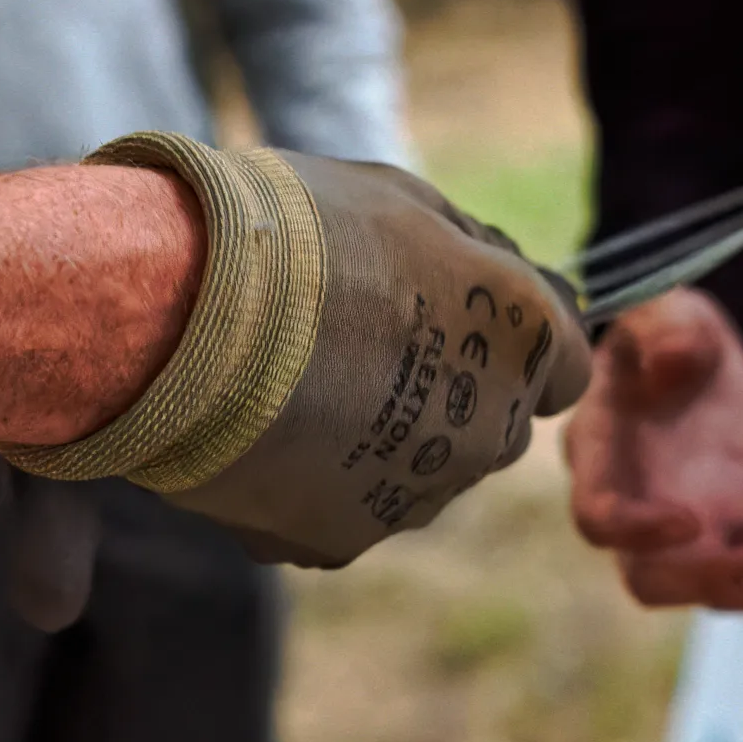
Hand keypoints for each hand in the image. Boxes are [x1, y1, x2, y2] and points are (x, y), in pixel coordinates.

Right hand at [5, 134, 593, 568]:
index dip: (516, 339)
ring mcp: (416, 496)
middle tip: (363, 343)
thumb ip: (469, 253)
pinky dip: (317, 482)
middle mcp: (490, 433)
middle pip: (493, 426)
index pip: (566, 363)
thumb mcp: (404, 202)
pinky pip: (346, 510)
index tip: (460, 318)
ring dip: (383, 440)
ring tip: (299, 384)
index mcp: (526, 340)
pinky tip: (263, 431)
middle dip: (451, 394)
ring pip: (420, 475)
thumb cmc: (294, 231)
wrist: (175, 310)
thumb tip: (496, 273)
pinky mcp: (340, 539)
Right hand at [566, 290, 742, 611]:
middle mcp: (636, 507)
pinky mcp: (732, 532)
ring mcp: (685, 530)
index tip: (688, 522)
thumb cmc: (666, 327)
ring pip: (716, 590)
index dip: (635, 532)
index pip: (599, 516)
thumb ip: (664, 327)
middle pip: (653, 579)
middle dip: (712, 581)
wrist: (694, 353)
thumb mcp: (664, 308)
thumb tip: (671, 362)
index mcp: (602, 453)